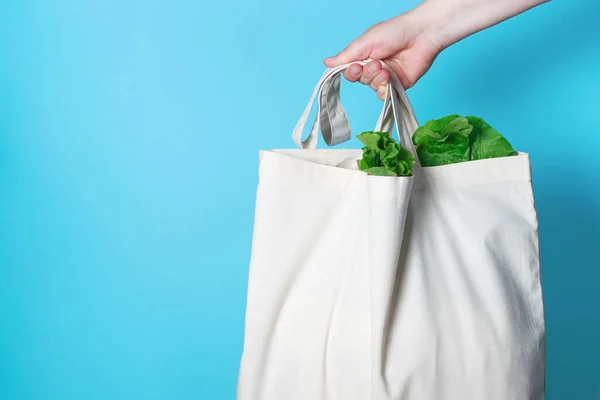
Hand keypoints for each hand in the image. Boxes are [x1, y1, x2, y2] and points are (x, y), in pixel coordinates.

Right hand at [324, 12, 441, 99]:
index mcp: (364, 56)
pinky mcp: (397, 85)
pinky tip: (390, 79)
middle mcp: (373, 67)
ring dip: (377, 79)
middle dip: (367, 73)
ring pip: (372, 87)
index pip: (349, 71)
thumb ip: (347, 55)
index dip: (351, 72)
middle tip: (377, 63)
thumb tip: (326, 63)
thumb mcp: (366, 41)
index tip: (356, 66)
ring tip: (387, 69)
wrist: (421, 35)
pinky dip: (384, 89)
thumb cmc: (394, 32)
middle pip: (360, 80)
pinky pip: (384, 95)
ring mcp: (386, 77)